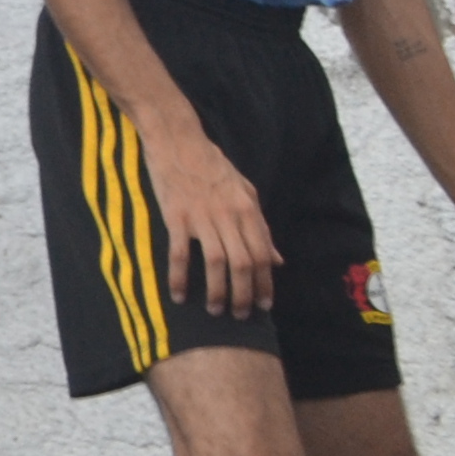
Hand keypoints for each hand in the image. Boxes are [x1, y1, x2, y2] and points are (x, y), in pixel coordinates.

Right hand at [139, 117, 278, 320]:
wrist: (178, 140)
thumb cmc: (212, 165)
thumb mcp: (245, 193)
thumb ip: (261, 227)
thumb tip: (278, 259)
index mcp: (248, 211)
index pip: (263, 256)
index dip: (265, 284)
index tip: (264, 305)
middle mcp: (229, 216)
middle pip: (243, 265)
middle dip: (244, 295)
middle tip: (240, 315)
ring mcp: (202, 217)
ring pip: (217, 264)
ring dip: (217, 292)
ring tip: (215, 310)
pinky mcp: (176, 216)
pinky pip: (181, 253)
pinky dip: (180, 277)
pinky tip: (179, 294)